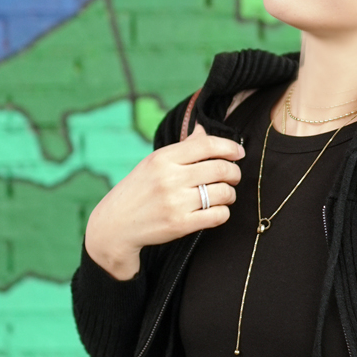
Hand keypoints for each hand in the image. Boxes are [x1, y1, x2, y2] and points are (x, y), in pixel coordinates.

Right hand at [84, 121, 244, 279]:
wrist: (117, 224)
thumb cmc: (139, 190)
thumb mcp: (154, 163)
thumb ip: (182, 148)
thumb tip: (203, 131)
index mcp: (163, 158)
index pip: (206, 144)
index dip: (229, 147)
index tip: (239, 152)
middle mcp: (170, 178)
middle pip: (220, 169)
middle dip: (234, 172)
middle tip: (234, 176)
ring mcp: (176, 202)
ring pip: (223, 193)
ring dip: (230, 193)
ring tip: (225, 194)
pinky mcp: (181, 224)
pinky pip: (218, 215)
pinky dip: (223, 212)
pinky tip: (217, 210)